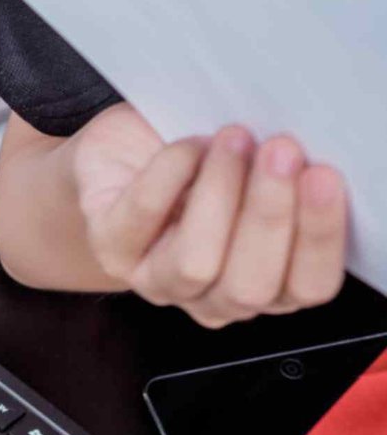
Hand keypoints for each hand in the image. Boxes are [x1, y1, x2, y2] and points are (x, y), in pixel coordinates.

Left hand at [71, 103, 347, 326]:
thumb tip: (309, 147)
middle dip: (271, 213)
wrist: (121, 161)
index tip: (323, 176)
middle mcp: (213, 295)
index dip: (321, 238)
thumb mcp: (256, 165)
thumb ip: (286, 173)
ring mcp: (156, 280)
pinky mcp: (111, 250)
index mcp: (268, 282)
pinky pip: (144, 218)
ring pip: (196, 264)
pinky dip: (171, 173)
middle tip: (282, 149)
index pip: (308, 286)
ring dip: (220, 195)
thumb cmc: (204, 162)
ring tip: (235, 138)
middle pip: (251, 285)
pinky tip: (189, 143)